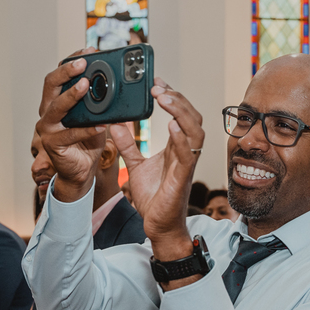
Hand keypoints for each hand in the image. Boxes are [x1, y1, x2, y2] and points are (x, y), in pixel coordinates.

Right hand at [36, 49, 106, 202]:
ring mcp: (48, 128)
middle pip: (51, 84)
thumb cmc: (87, 141)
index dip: (71, 60)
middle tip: (83, 63)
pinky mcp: (53, 145)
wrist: (81, 171)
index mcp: (55, 100)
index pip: (60, 74)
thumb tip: (121, 84)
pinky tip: (100, 125)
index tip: (88, 51)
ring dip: (71, 95)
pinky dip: (87, 129)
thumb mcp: (96, 116)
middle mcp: (47, 111)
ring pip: (57, 107)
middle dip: (67, 71)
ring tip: (85, 85)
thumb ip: (102, 102)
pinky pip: (71, 134)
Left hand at [110, 78, 204, 255]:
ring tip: (164, 97)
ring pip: (194, 131)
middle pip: (191, 117)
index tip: (156, 83)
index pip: (181, 115)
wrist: (157, 226)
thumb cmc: (153, 198)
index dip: (172, 97)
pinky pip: (188, 154)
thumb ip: (128, 145)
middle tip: (157, 86)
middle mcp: (185, 153)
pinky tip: (172, 124)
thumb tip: (115, 125)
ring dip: (181, 112)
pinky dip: (181, 137)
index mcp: (176, 148)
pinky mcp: (182, 178)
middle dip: (177, 98)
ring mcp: (186, 164)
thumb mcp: (134, 166)